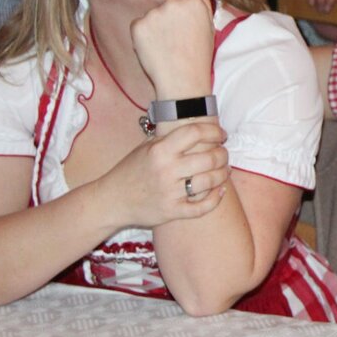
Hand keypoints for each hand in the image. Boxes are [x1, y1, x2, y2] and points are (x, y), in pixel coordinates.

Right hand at [95, 121, 229, 227]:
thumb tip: (195, 125)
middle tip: (224, 153)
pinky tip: (220, 190)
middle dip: (223, 154)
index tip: (221, 134)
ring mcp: (170, 192)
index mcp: (160, 150)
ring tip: (224, 170)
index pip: (195, 132)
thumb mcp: (145, 147)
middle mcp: (166, 170)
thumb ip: (168, 137)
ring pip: (210, 181)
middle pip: (209, 157)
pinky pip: (203, 206)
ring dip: (222, 174)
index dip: (214, 130)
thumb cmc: (130, 170)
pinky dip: (216, 198)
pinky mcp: (173, 211)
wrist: (112, 200)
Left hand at [131, 0, 214, 97]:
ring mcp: (153, 14)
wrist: (182, 80)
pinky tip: (155, 49)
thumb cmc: (199, 56)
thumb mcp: (209, 27)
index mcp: (192, 1)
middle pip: (166, 6)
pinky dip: (143, 37)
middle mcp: (172, 3)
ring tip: (166, 47)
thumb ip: (204, 2)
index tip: (186, 31)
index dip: (183, 16)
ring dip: (155, 28)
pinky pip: (138, 26)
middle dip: (168, 20)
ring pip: (151, 16)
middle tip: (176, 41)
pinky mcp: (138, 25)